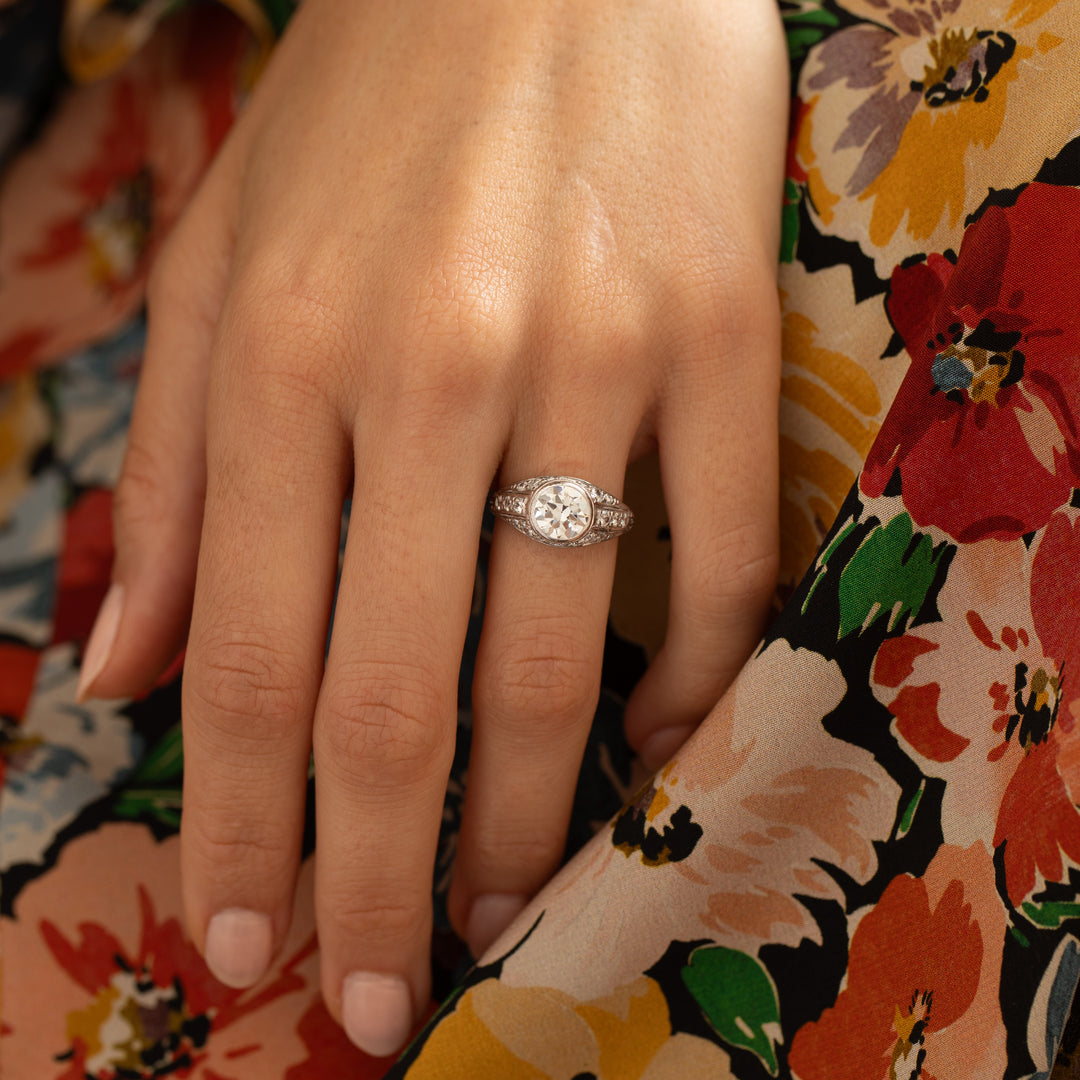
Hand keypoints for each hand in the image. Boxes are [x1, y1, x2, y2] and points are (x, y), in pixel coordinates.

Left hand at [79, 0, 788, 1055]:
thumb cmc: (370, 107)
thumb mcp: (221, 265)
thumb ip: (175, 481)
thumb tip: (128, 670)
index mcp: (284, 354)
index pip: (253, 656)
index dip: (243, 826)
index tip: (248, 944)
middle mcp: (436, 370)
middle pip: (398, 694)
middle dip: (372, 880)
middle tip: (369, 1002)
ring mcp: (595, 356)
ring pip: (559, 655)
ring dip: (518, 818)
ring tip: (489, 912)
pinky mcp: (721, 336)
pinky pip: (719, 559)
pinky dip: (689, 684)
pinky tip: (650, 748)